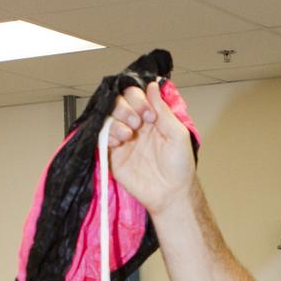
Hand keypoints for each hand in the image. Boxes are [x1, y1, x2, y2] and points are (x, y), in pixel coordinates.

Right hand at [108, 80, 195, 217]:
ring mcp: (122, 139)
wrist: (171, 194)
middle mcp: (135, 125)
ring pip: (107, 117)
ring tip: (129, 134)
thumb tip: (153, 86)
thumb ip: (163, 110)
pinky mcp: (112, 154)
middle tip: (138, 122)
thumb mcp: (178, 133)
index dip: (138, 99)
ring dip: (117, 120)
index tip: (149, 114)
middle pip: (118, 102)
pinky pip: (101, 137)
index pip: (135, 96)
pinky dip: (108, 134)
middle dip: (126, 107)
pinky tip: (119, 141)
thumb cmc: (180, 167)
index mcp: (150, 118)